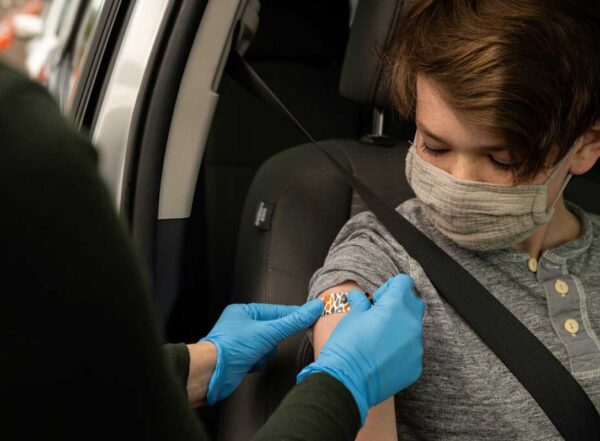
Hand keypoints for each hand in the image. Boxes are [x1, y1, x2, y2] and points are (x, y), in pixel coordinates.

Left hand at [200, 299, 322, 403]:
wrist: (211, 373)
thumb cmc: (231, 348)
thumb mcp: (268, 332)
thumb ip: (294, 322)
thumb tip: (314, 309)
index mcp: (244, 311)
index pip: (276, 310)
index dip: (293, 314)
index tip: (311, 315)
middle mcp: (240, 325)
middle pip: (272, 329)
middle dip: (274, 338)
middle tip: (274, 340)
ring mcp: (239, 342)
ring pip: (266, 345)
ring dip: (265, 352)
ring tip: (257, 353)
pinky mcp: (240, 359)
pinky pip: (259, 358)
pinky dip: (258, 362)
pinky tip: (250, 363)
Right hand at [297, 275, 424, 425]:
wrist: (347, 381)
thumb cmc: (347, 345)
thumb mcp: (351, 317)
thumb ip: (361, 303)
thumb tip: (359, 297)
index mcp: (396, 306)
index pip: (404, 282)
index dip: (389, 287)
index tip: (378, 299)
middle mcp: (412, 324)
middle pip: (414, 303)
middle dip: (399, 305)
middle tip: (380, 315)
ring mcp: (416, 346)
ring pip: (414, 328)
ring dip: (400, 327)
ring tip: (379, 338)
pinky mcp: (416, 366)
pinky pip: (412, 350)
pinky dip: (401, 349)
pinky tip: (382, 356)